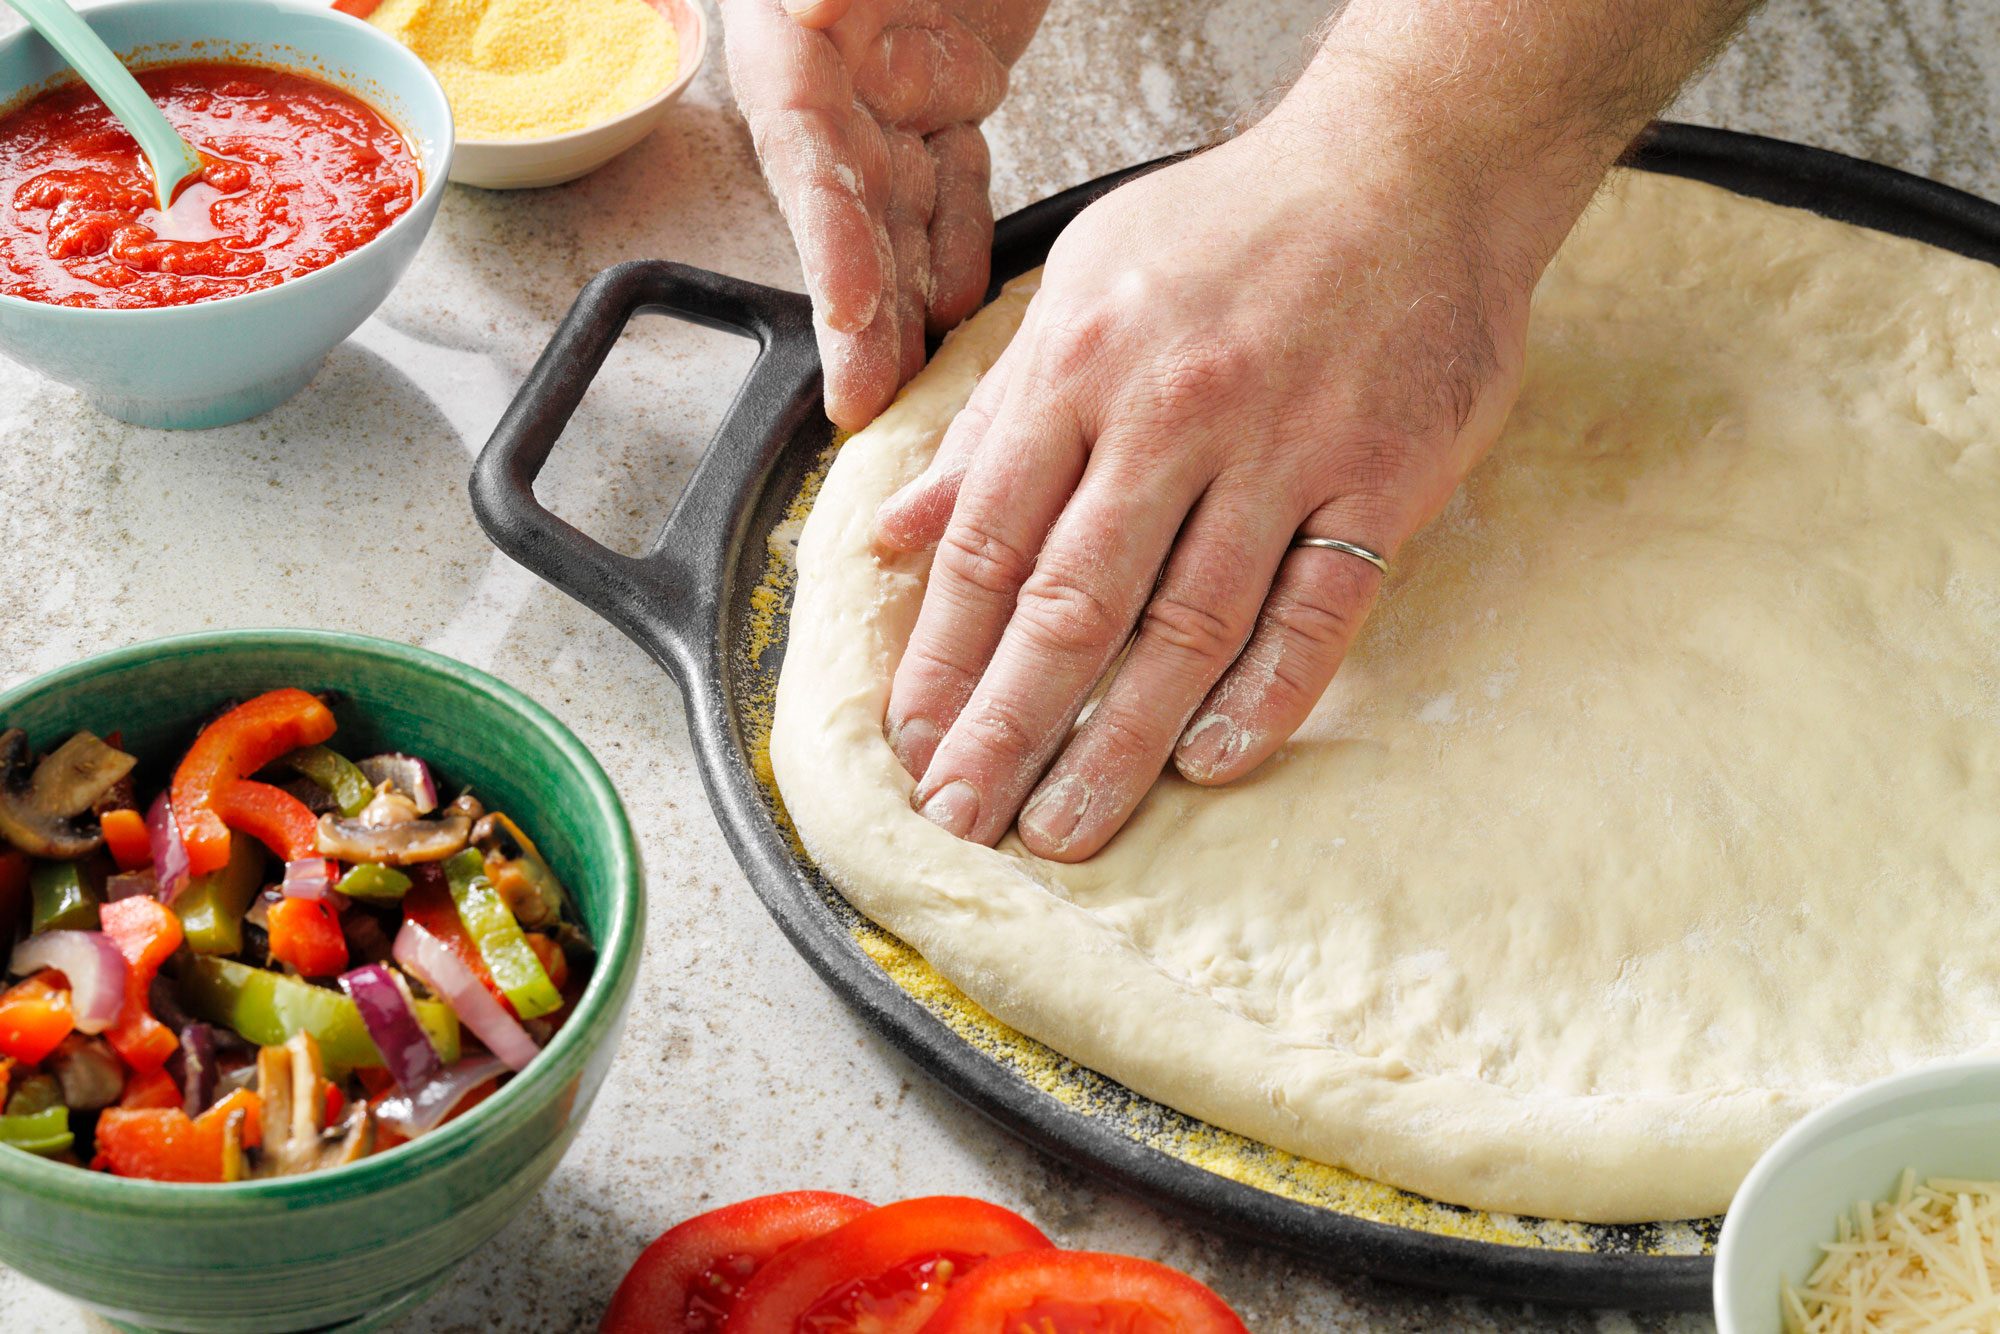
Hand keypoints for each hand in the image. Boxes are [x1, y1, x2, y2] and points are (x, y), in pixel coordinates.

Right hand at [723, 0, 1045, 428]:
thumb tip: (814, 14)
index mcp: (790, 52)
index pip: (809, 169)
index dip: (833, 256)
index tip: (855, 327)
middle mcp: (834, 89)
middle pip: (849, 222)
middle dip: (864, 319)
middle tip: (875, 404)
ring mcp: (892, 96)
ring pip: (903, 219)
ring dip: (911, 304)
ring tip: (920, 390)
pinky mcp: (949, 92)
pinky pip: (957, 184)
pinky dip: (964, 246)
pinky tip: (969, 310)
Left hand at [874, 119, 1543, 861]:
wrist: (1412, 165)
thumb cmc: (1233, 227)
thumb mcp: (1078, 285)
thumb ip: (991, 418)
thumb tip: (897, 531)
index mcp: (1080, 366)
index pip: (988, 543)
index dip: (942, 656)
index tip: (912, 742)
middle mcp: (1171, 414)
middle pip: (1071, 604)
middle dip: (1006, 726)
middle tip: (963, 818)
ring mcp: (1282, 451)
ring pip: (1185, 628)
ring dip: (1116, 743)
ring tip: (1064, 828)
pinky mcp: (1380, 479)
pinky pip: (1315, 610)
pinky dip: (1264, 696)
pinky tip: (1210, 764)